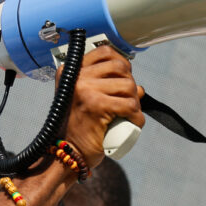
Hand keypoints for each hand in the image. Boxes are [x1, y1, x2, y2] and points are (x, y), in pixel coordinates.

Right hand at [60, 46, 143, 166]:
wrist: (67, 153)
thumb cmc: (78, 128)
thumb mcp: (84, 100)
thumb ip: (103, 88)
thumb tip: (139, 87)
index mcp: (71, 70)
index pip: (104, 52)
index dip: (121, 63)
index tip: (124, 78)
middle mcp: (76, 76)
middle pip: (120, 67)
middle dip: (130, 84)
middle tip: (127, 101)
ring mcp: (86, 90)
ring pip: (128, 86)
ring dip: (135, 102)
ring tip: (129, 115)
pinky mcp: (97, 106)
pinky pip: (129, 105)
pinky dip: (137, 116)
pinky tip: (134, 122)